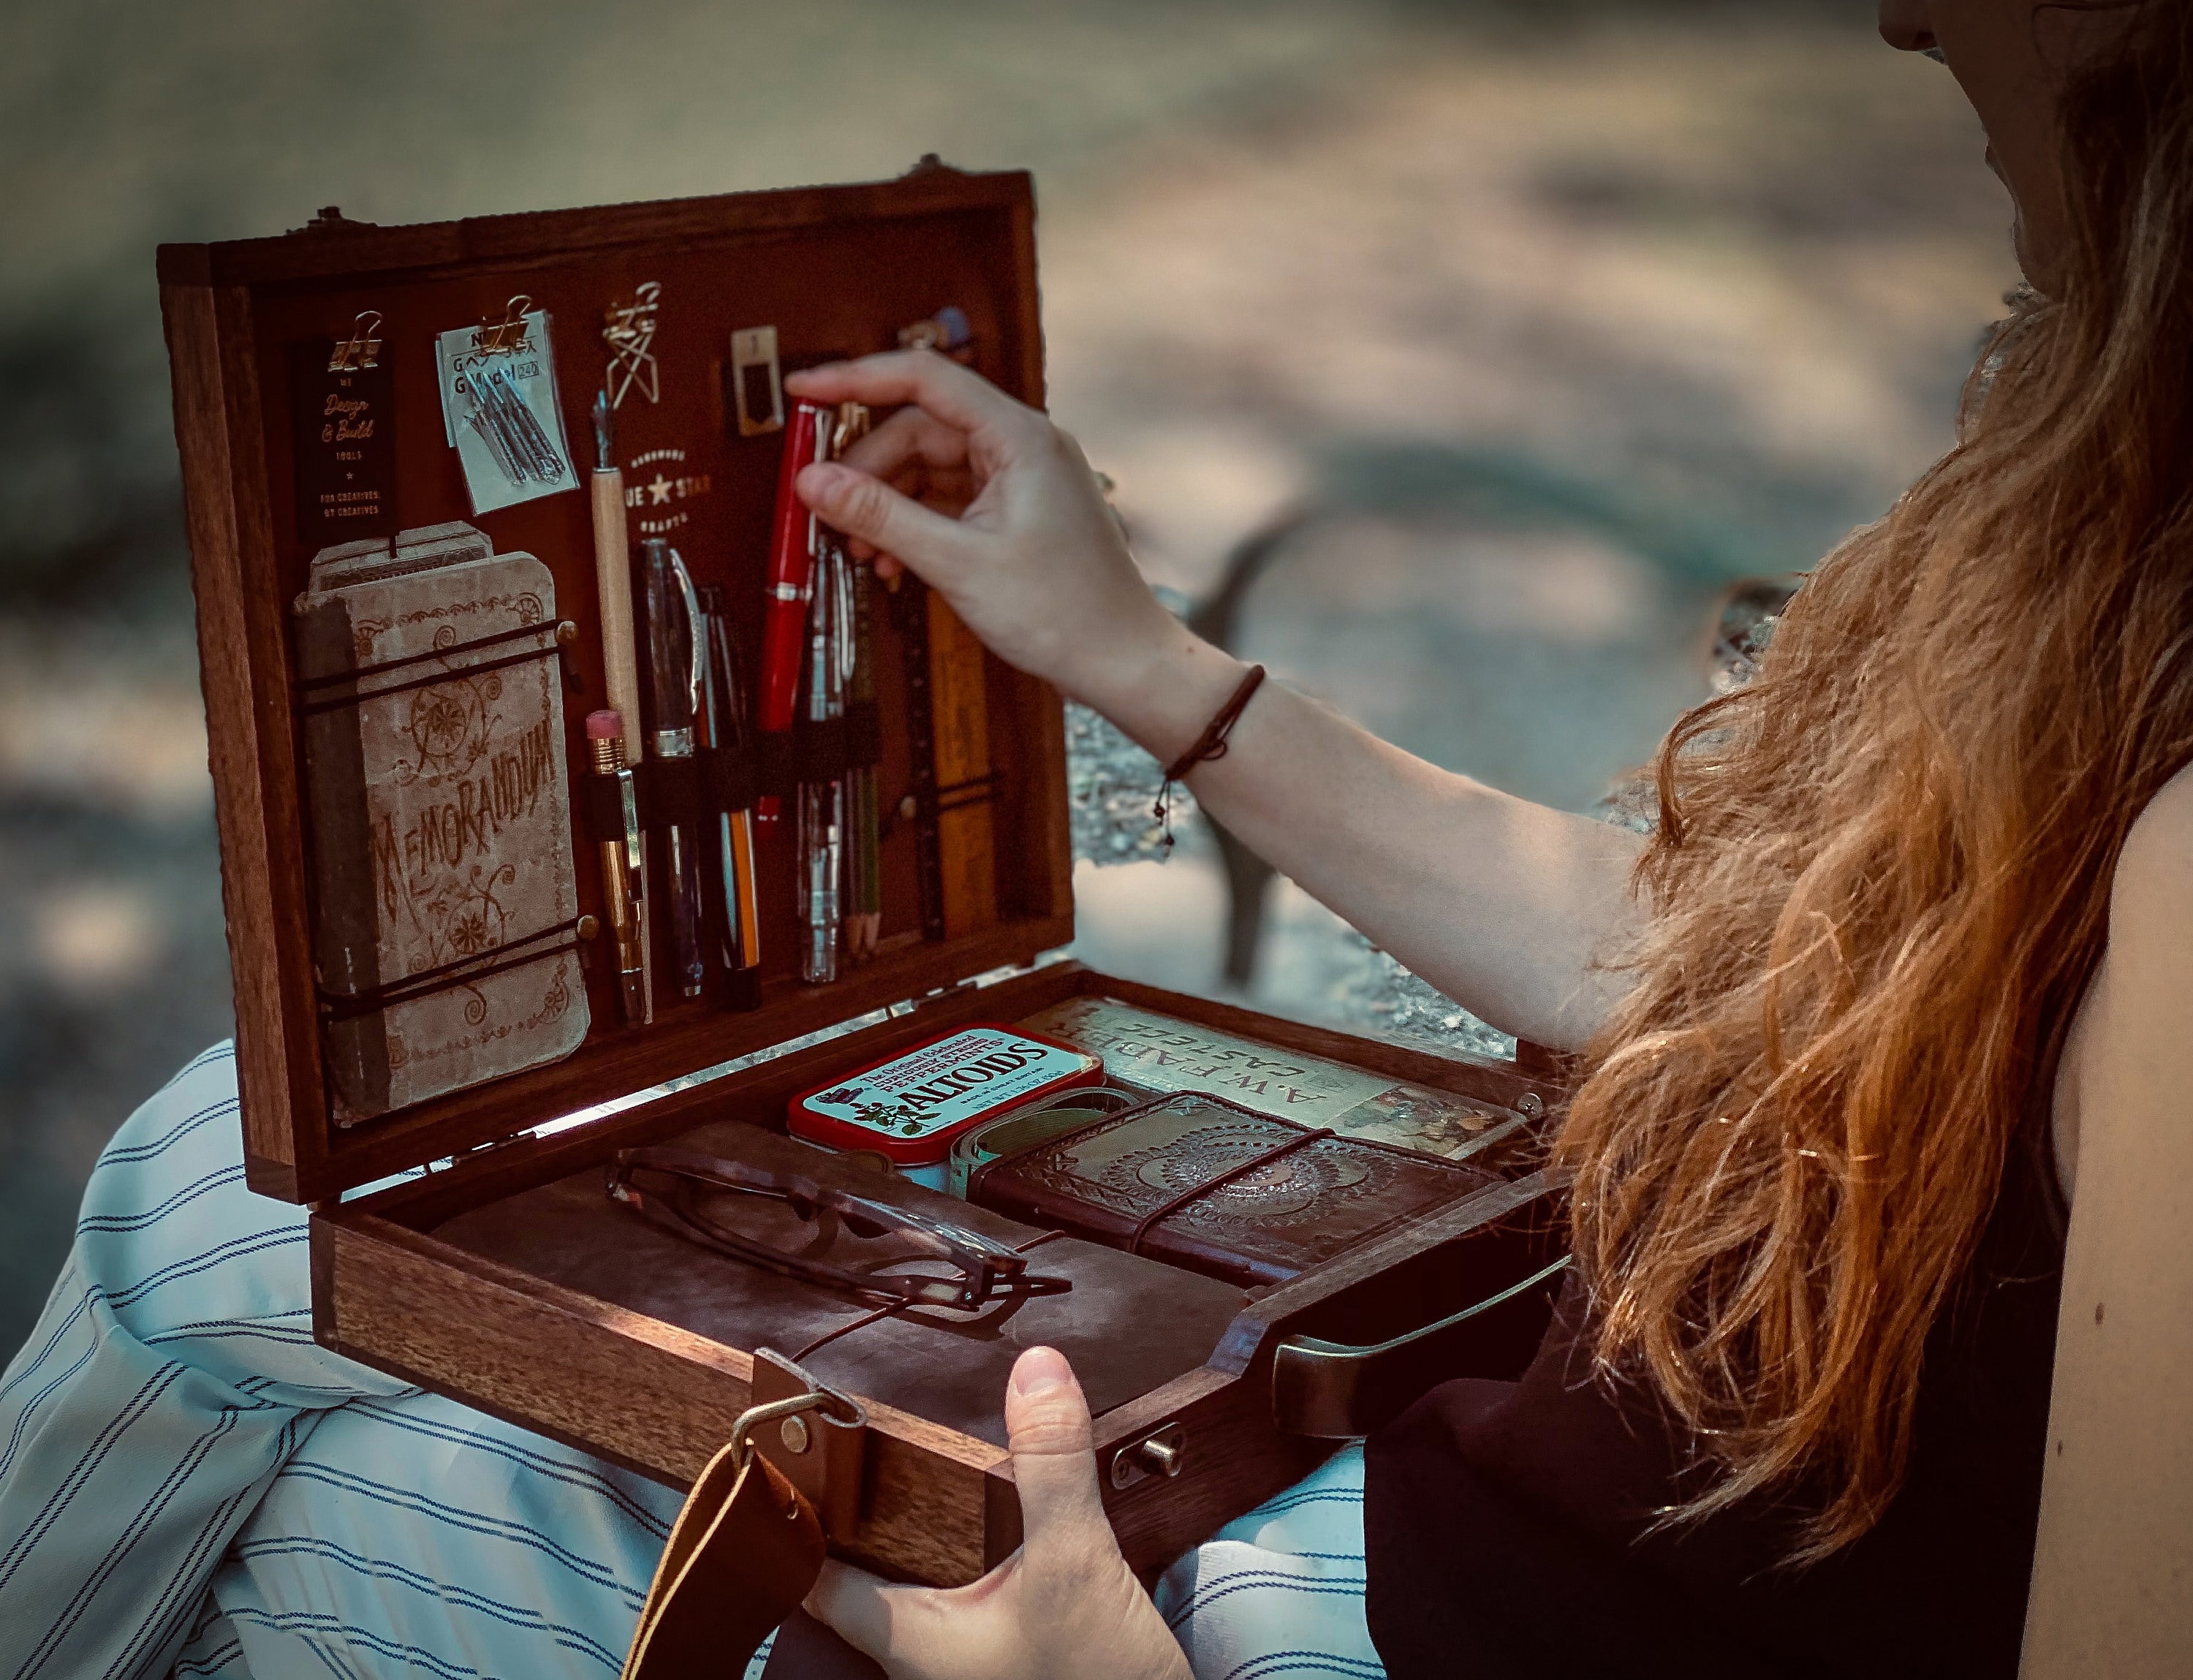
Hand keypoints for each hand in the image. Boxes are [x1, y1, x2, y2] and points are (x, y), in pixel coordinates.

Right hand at [782, 353, 1206, 719]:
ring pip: (930, 469)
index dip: (855, 379)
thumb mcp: (957, 563)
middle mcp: (1022, 445)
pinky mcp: (1017, 511)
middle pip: (920, 431)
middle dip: (868, 471)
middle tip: (828, 513)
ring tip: (862, 551)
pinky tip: (893, 563)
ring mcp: (1021, 479)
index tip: (803, 390)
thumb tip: (812, 482)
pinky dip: (916, 525)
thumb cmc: (1064, 612)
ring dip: (889, 505)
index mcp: (1019, 437)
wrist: (1123, 662)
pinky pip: (950, 501)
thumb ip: (880, 516)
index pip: (923, 380)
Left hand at [804, 1345, 1192, 1679]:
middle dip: (865, 1531)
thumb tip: (1037, 1369)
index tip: (783, 1466)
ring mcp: (966, 1674)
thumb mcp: (1076, 1564)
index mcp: (912, 1642)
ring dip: (922, 1558)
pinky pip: (964, 1623)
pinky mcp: (1008, 1674)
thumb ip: (1051, 1466)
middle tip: (861, 1461)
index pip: (821, 1582)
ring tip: (932, 1493)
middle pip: (864, 1592)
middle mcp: (925, 1666)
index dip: (800, 1523)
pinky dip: (967, 1582)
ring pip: (917, 1608)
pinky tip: (995, 1551)